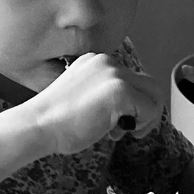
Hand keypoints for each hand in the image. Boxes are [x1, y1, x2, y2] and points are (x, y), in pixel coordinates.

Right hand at [25, 51, 161, 155]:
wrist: (38, 126)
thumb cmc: (55, 121)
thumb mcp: (83, 96)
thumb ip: (105, 94)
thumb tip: (132, 108)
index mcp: (97, 61)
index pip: (133, 80)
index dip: (131, 105)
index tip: (113, 122)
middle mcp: (108, 62)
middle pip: (150, 85)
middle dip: (145, 111)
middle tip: (127, 129)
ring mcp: (115, 74)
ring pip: (155, 96)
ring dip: (146, 119)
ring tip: (122, 131)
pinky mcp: (120, 90)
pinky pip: (150, 110)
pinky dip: (141, 125)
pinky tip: (117, 132)